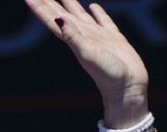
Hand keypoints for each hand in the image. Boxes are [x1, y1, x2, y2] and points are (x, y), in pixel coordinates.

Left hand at [25, 1, 148, 125]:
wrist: (127, 88)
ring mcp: (97, 37)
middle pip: (60, 13)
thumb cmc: (108, 75)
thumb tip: (58, 18)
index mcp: (72, 38)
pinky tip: (93, 6)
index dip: (38, 5)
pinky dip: (98, 12)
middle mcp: (82, 36)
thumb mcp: (88, 54)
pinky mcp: (113, 38)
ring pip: (79, 14)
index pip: (50, 18)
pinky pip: (103, 21)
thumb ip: (73, 37)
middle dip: (49, 1)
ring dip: (70, 3)